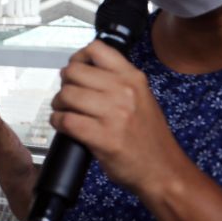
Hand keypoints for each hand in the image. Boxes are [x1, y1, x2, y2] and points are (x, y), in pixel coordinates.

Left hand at [49, 40, 183, 195]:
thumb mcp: (141, 97)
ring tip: (65, 112)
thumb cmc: (149, 137)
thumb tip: (82, 70)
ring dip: (59, 104)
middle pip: (73, 71)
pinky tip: (64, 125)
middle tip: (68, 96)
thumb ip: (117, 81)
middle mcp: (123, 91)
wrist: (164, 171)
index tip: (75, 70)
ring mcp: (113, 114)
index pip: (96, 49)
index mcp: (132, 78)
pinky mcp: (103, 137)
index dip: (78, 58)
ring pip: (66, 94)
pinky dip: (58, 122)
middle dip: (65, 84)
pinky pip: (66, 120)